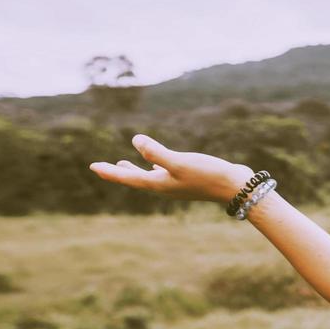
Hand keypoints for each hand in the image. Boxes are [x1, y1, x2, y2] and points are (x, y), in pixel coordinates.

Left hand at [88, 134, 254, 203]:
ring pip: (148, 177)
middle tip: (100, 168)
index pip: (128, 178)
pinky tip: (155, 164)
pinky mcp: (187, 179)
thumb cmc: (208, 175)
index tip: (93, 166)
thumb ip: (156, 153)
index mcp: (159, 185)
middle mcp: (164, 187)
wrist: (236, 188)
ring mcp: (176, 184)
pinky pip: (163, 173)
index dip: (109, 172)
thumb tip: (135, 141)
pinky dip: (153, 167)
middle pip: (134, 179)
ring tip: (122, 164)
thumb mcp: (180, 162)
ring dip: (133, 170)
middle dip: (117, 173)